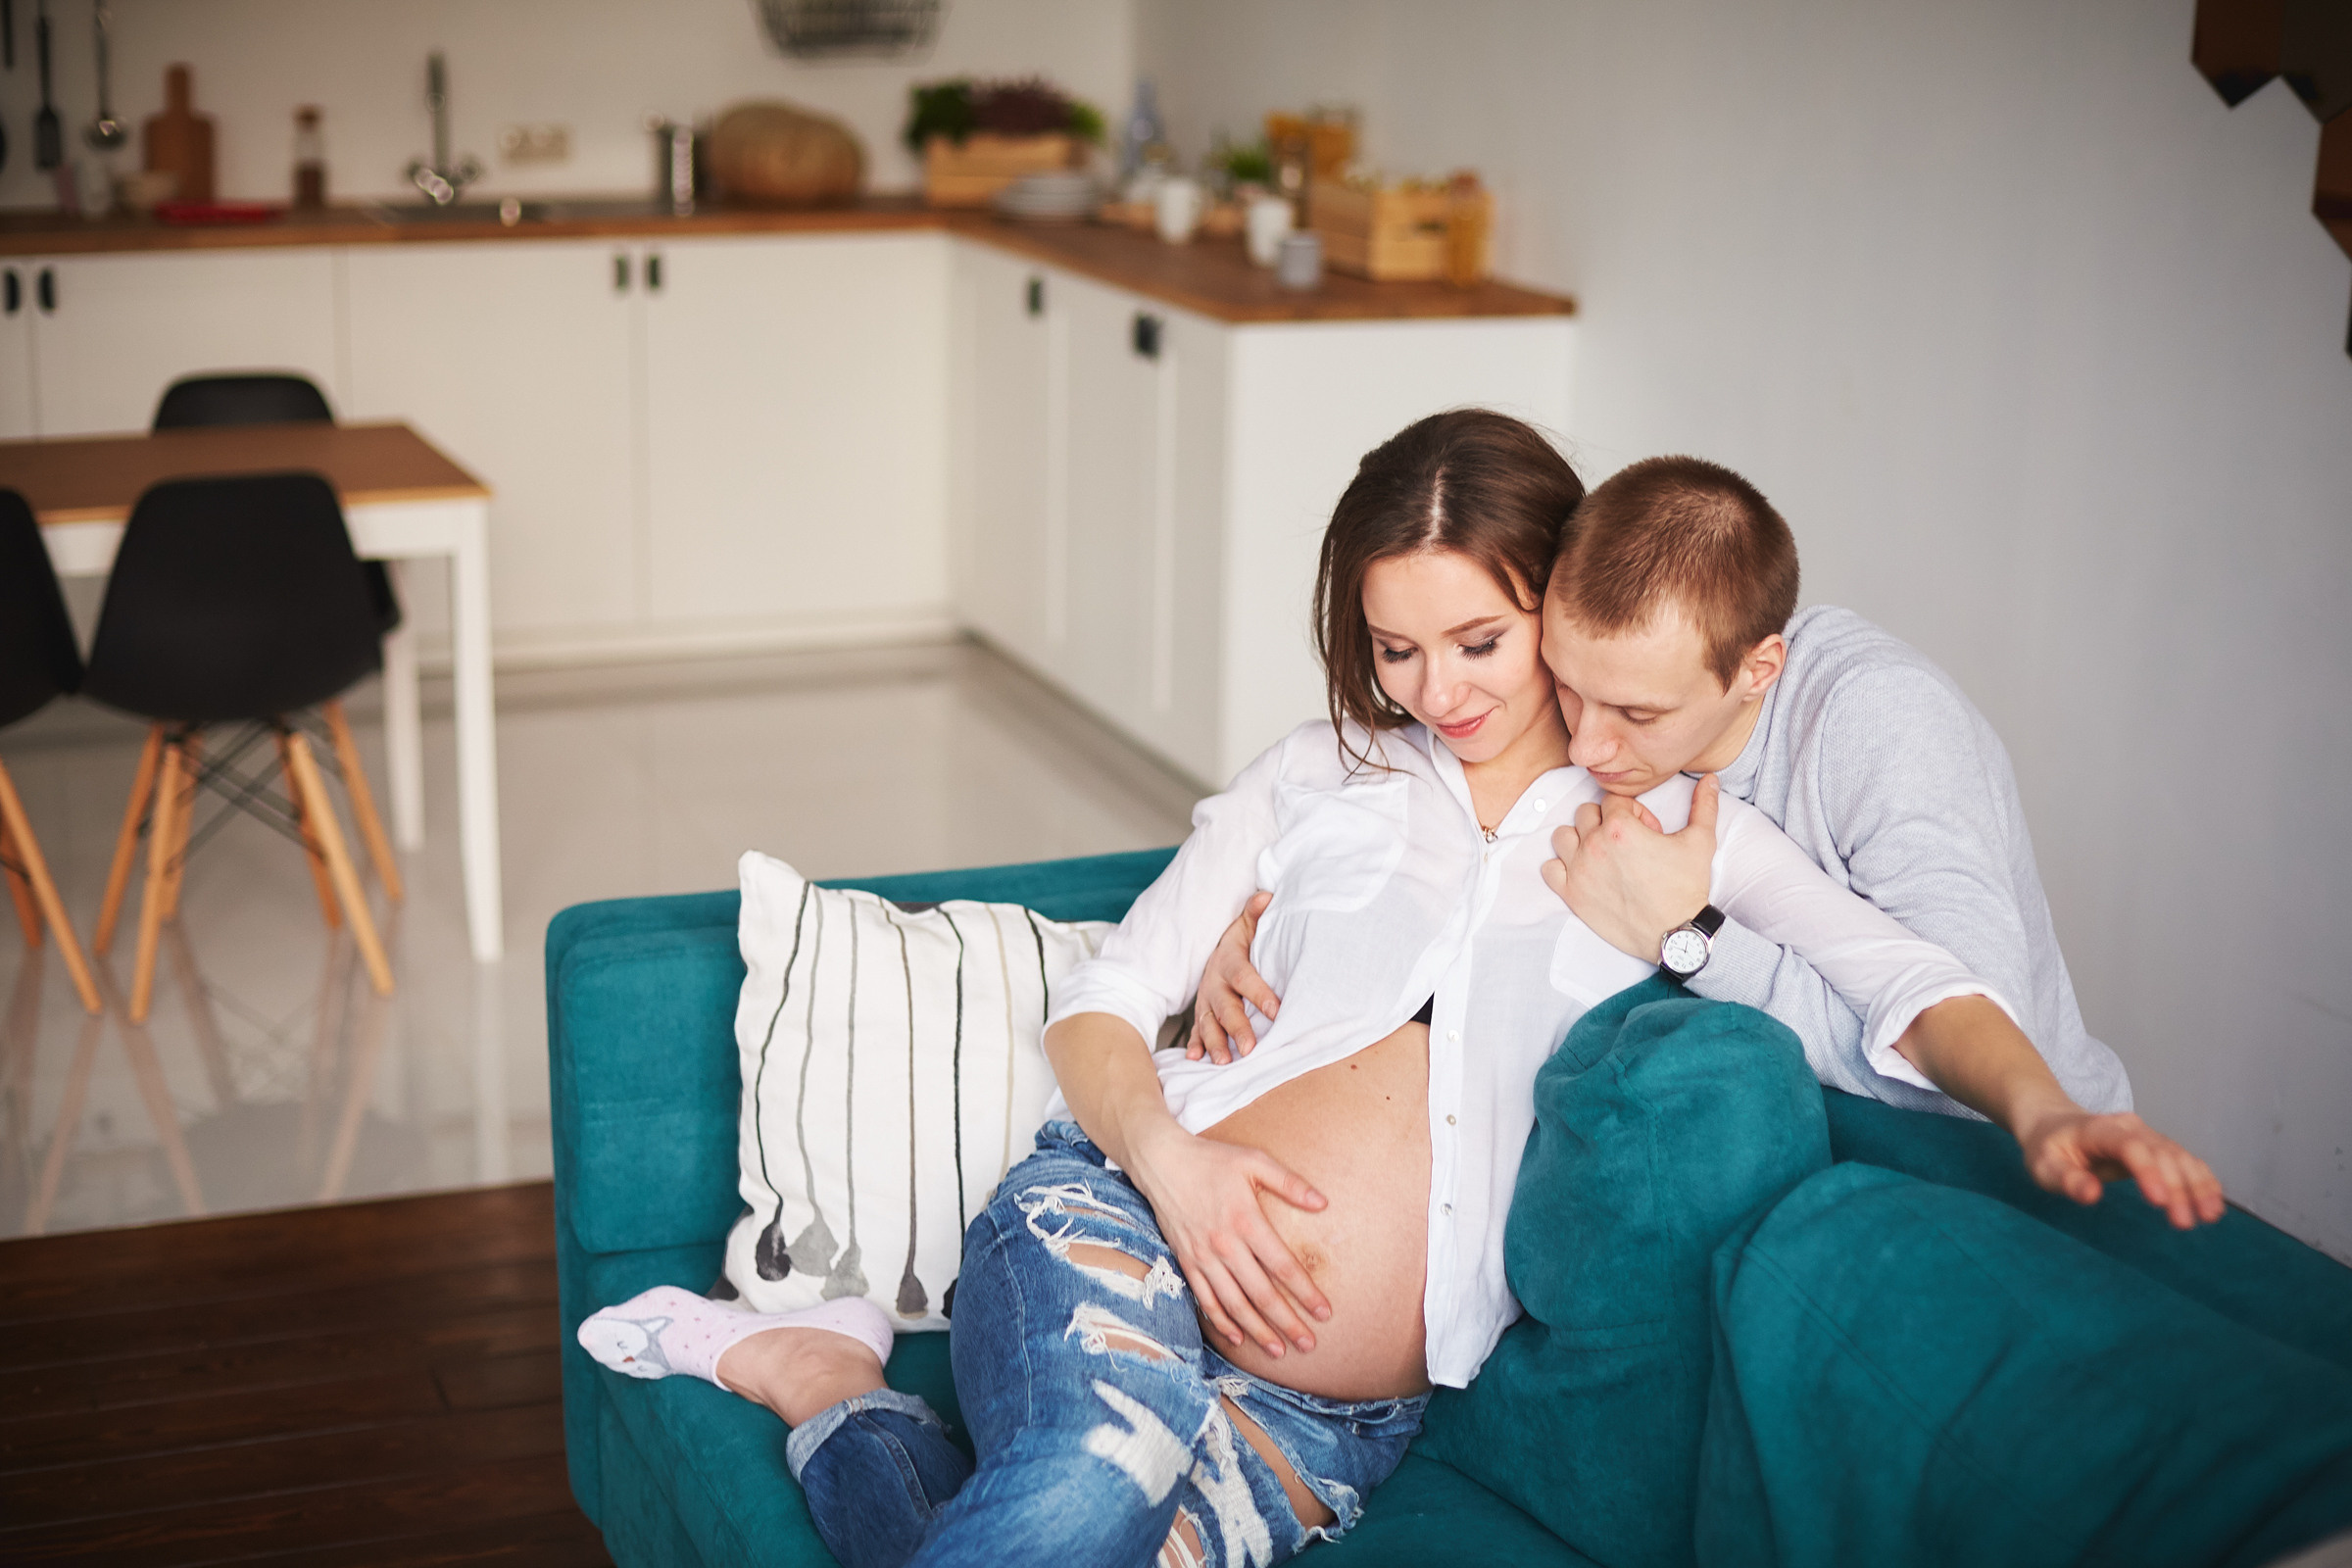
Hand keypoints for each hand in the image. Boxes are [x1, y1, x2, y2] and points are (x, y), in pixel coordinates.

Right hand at [1127, 1120, 1331, 1356]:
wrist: (1162, 1162)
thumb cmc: (1212, 1160)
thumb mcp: (1254, 1161)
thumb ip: (1289, 1183)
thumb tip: (1323, 1202)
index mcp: (1246, 1221)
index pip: (1282, 1266)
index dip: (1305, 1292)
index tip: (1324, 1312)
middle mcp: (1225, 1245)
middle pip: (1261, 1293)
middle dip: (1286, 1322)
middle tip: (1308, 1344)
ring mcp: (1203, 1257)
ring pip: (1234, 1303)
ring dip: (1257, 1329)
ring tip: (1278, 1349)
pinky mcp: (1186, 1261)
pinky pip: (1204, 1298)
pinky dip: (1220, 1320)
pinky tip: (1236, 1336)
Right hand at [1188, 891, 1281, 1062]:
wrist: (1217, 951)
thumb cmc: (1241, 942)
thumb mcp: (1247, 926)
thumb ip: (1256, 914)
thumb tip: (1266, 896)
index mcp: (1228, 961)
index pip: (1244, 978)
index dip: (1259, 993)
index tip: (1277, 1009)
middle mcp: (1213, 983)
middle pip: (1225, 1007)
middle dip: (1237, 1028)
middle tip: (1251, 1048)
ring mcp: (1205, 1000)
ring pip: (1208, 1023)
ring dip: (1215, 1043)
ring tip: (1224, 1061)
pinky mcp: (1201, 1013)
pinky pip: (1196, 1031)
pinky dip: (1195, 1045)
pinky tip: (1195, 1060)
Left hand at [1542, 774, 1720, 961]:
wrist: (1676, 932)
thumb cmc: (1687, 887)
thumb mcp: (1700, 841)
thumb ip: (1704, 806)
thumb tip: (1710, 779)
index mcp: (1621, 827)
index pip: (1614, 800)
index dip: (1633, 811)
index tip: (1647, 830)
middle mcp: (1594, 845)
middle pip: (1586, 813)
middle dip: (1606, 821)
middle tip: (1627, 842)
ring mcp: (1579, 870)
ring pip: (1563, 836)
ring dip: (1579, 839)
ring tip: (1603, 853)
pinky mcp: (1572, 894)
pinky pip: (1549, 869)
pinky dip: (1561, 867)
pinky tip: (1584, 872)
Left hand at [2014, 1107, 2226, 1228]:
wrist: (2053, 1124)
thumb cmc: (2047, 1148)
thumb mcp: (2043, 1166)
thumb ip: (2065, 1180)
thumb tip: (2091, 1195)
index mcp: (2099, 1129)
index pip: (2130, 1146)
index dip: (2149, 1171)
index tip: (2160, 1201)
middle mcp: (2128, 1127)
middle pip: (2161, 1153)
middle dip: (2177, 1187)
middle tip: (2183, 1223)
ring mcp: (2146, 1135)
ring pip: (2180, 1156)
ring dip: (2197, 1185)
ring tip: (2209, 1216)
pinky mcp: (2156, 1147)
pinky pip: (2185, 1161)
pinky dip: (2202, 1180)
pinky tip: (2212, 1204)